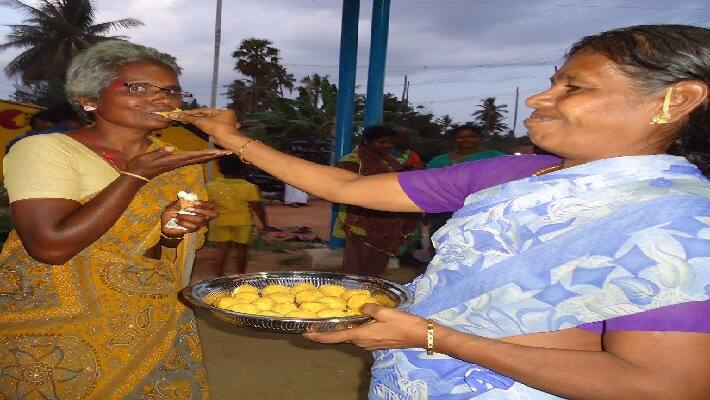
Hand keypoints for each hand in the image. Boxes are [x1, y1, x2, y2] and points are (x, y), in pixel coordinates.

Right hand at [124, 146, 231, 179]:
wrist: (137, 175)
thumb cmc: (141, 165)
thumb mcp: (148, 158)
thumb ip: (160, 153)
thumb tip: (172, 149)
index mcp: (176, 159)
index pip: (196, 155)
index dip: (208, 153)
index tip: (220, 151)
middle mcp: (180, 161)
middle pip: (201, 158)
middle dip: (215, 154)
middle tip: (229, 151)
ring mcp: (178, 162)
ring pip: (198, 159)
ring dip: (211, 155)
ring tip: (222, 152)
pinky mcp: (175, 162)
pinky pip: (192, 159)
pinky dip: (202, 156)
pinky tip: (206, 155)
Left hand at [161, 200, 217, 236]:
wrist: (167, 225)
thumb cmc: (173, 213)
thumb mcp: (175, 205)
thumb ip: (180, 201)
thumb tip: (184, 196)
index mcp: (200, 207)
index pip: (210, 205)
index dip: (204, 204)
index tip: (194, 203)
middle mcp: (203, 215)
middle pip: (211, 214)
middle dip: (200, 210)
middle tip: (187, 209)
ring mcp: (199, 224)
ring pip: (200, 220)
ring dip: (187, 216)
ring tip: (177, 215)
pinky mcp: (194, 230)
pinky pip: (192, 227)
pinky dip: (183, 223)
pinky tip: (176, 220)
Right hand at [171, 108, 243, 146]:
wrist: (227, 141)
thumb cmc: (217, 128)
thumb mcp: (202, 122)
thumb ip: (190, 118)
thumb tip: (176, 115)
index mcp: (223, 111)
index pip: (205, 110)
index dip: (193, 112)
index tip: (183, 112)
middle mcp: (225, 116)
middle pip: (206, 116)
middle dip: (194, 116)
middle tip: (182, 116)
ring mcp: (224, 125)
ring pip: (208, 122)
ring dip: (198, 122)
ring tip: (186, 120)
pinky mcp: (222, 132)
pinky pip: (210, 127)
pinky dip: (203, 127)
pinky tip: (195, 125)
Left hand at [303, 304, 428, 350]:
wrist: (419, 335)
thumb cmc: (402, 324)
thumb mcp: (384, 312)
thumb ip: (369, 309)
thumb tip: (361, 307)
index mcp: (361, 335)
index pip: (335, 338)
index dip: (319, 336)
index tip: (306, 334)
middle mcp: (362, 342)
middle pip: (341, 337)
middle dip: (327, 332)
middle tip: (314, 324)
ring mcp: (370, 343)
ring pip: (351, 335)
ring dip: (340, 330)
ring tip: (331, 320)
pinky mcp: (376, 341)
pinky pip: (360, 335)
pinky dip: (352, 329)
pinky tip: (353, 321)